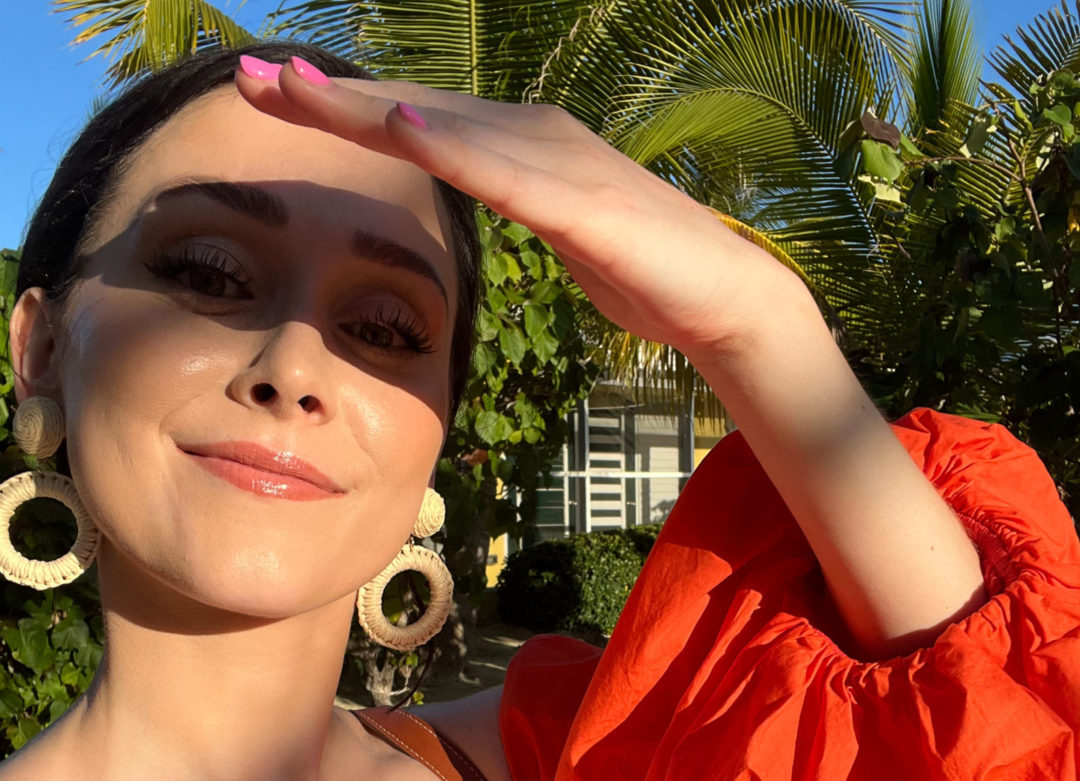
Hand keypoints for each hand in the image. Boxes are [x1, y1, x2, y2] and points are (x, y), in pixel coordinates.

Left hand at [234, 56, 805, 366]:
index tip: (271, 94)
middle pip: (413, 110)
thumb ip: (513, 202)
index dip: (341, 107)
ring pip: (444, 129)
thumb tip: (470, 192)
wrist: (723, 295)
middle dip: (328, 96)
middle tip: (250, 75)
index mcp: (519, 145)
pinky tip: (404, 127)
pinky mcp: (581, 201)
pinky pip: (505, 173)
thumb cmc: (642, 270)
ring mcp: (556, 160)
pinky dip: (452, 149)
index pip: (414, 122)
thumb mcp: (558, 229)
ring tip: (296, 90)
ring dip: (366, 109)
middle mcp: (531, 134)